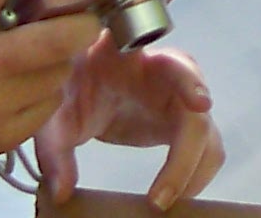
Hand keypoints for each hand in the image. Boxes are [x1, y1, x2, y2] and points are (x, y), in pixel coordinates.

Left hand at [37, 40, 222, 211]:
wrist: (80, 82)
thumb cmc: (70, 87)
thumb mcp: (53, 117)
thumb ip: (55, 151)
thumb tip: (63, 192)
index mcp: (133, 59)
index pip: (168, 62)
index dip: (189, 81)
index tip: (200, 104)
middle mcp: (168, 73)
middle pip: (196, 111)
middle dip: (186, 155)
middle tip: (161, 198)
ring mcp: (180, 97)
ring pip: (206, 133)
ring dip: (195, 169)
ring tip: (166, 201)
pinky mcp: (181, 119)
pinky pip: (203, 147)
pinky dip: (194, 173)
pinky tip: (174, 194)